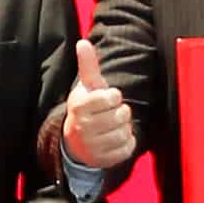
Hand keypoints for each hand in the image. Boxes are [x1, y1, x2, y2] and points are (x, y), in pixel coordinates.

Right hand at [54, 39, 135, 171]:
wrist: (75, 141)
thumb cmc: (87, 108)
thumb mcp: (86, 87)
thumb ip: (87, 65)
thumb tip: (83, 42)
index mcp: (79, 106)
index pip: (112, 97)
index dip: (114, 97)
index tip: (107, 99)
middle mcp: (83, 126)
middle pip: (122, 115)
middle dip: (120, 113)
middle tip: (110, 115)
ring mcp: (92, 145)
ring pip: (125, 132)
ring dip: (124, 128)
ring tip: (112, 127)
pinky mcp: (103, 160)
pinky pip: (128, 148)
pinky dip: (127, 143)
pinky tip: (115, 140)